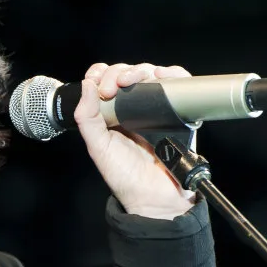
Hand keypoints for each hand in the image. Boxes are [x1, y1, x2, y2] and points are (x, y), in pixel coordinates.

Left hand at [74, 62, 198, 219]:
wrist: (155, 197)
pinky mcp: (178, 112)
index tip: (100, 84)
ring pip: (151, 74)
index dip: (102, 74)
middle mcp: (134, 108)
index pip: (106, 80)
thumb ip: (87, 118)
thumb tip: (87, 85)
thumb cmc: (126, 177)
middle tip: (114, 88)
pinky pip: (179, 84)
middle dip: (120, 73)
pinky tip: (162, 76)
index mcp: (112, 113)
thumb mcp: (98, 147)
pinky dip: (173, 74)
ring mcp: (157, 109)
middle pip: (128, 73)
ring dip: (143, 69)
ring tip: (135, 80)